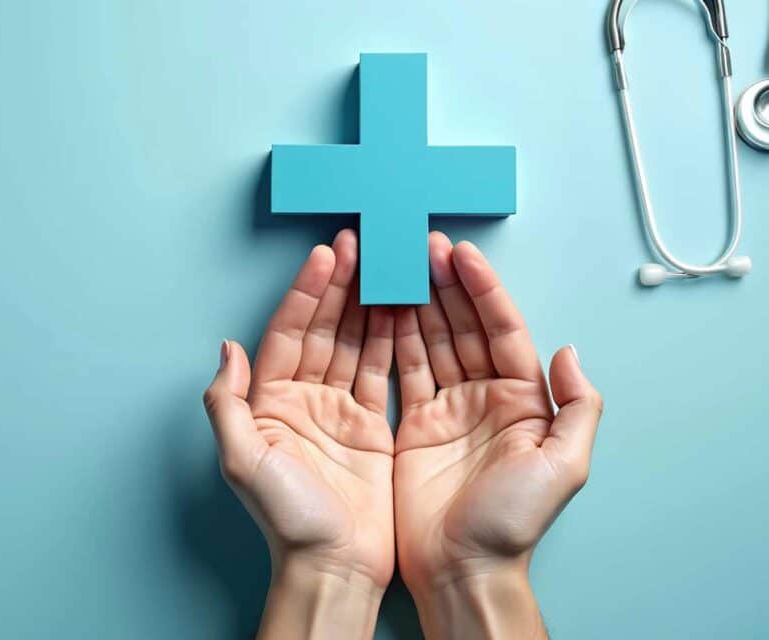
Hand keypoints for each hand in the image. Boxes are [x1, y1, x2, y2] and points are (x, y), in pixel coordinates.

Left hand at [203, 230, 394, 638]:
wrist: (333, 566)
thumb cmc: (286, 519)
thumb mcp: (243, 460)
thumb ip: (227, 402)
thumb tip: (227, 348)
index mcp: (269, 401)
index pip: (289, 331)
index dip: (307, 292)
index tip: (325, 256)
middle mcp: (301, 399)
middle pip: (322, 328)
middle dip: (340, 285)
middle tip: (361, 244)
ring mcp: (336, 410)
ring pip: (352, 342)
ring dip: (366, 303)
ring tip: (383, 265)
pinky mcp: (369, 426)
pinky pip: (377, 370)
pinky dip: (390, 339)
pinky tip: (400, 309)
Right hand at [393, 233, 602, 638]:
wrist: (462, 568)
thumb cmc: (512, 522)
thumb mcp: (564, 466)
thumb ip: (576, 406)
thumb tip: (568, 350)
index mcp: (523, 400)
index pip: (502, 330)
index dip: (483, 290)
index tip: (462, 255)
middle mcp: (486, 396)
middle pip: (464, 326)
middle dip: (445, 284)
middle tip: (423, 245)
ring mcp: (449, 408)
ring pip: (432, 340)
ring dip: (418, 301)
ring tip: (401, 264)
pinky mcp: (415, 424)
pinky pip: (405, 369)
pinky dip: (394, 337)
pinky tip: (385, 307)